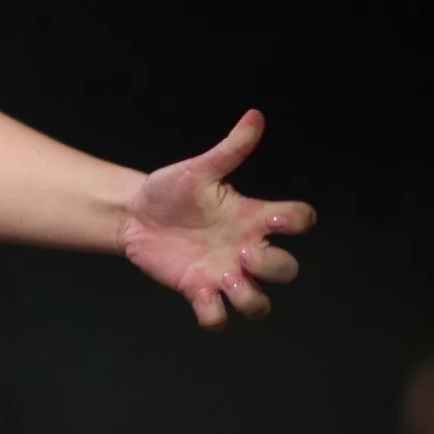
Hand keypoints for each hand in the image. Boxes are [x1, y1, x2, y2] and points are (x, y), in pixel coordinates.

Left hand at [119, 109, 315, 326]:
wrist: (134, 213)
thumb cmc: (172, 190)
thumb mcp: (199, 169)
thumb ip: (230, 149)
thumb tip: (255, 116)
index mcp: (253, 217)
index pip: (299, 222)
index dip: (298, 222)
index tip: (274, 217)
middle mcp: (246, 249)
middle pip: (287, 271)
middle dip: (274, 268)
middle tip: (241, 251)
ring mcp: (224, 274)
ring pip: (259, 304)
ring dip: (251, 298)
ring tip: (226, 278)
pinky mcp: (198, 290)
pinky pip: (217, 317)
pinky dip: (213, 316)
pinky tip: (200, 296)